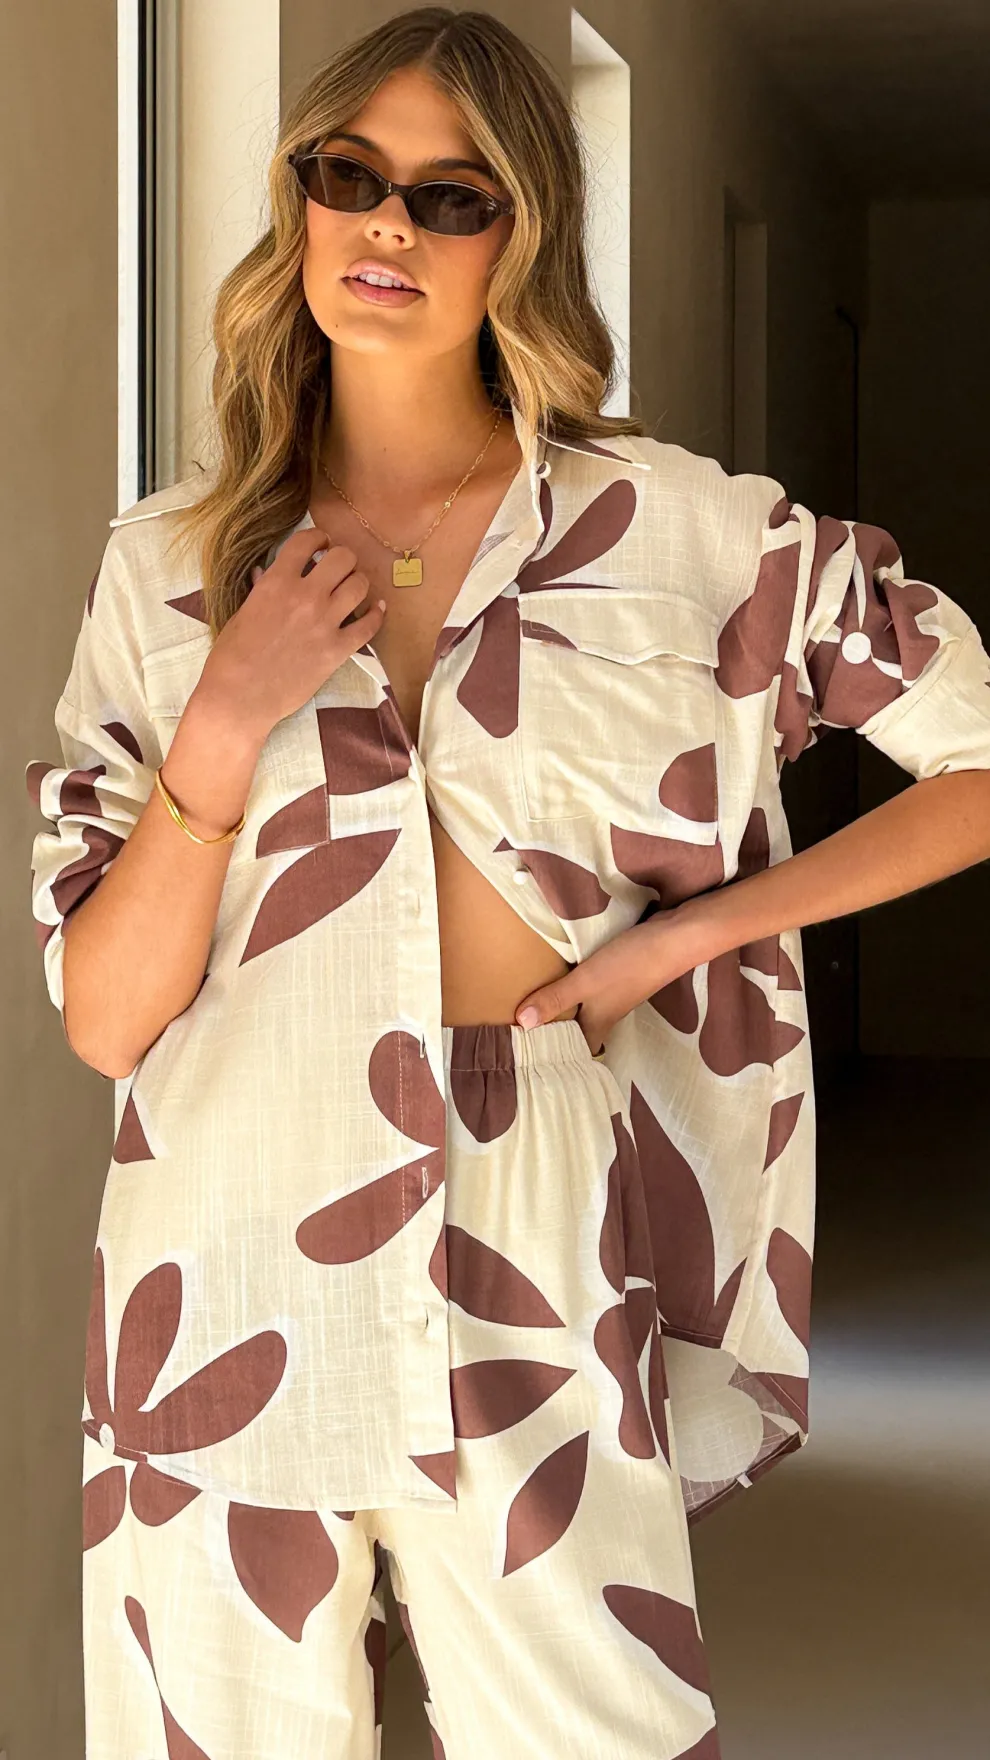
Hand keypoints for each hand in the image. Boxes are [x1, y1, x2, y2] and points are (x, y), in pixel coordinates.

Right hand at [196, 531, 385, 740]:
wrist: (241, 696)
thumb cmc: (232, 656)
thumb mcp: (242, 613)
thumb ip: (261, 590)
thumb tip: (264, 574)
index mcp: (277, 582)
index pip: (306, 542)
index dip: (318, 537)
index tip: (322, 543)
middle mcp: (305, 597)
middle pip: (343, 558)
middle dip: (343, 558)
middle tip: (340, 567)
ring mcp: (324, 623)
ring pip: (360, 586)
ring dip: (359, 582)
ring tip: (353, 588)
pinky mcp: (337, 650)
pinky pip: (369, 626)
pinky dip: (377, 615)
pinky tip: (377, 609)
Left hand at [514, 912, 702, 1054]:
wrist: (674, 939)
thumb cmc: (630, 965)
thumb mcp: (587, 982)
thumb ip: (556, 999)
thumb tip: (521, 1023)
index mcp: (598, 1024)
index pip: (575, 1052)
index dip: (555, 1057)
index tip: (528, 1056)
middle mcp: (606, 1014)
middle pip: (576, 1029)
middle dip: (554, 1029)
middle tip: (520, 1027)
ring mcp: (614, 994)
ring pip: (582, 1007)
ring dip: (562, 1006)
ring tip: (530, 1000)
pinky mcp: (618, 974)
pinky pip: (590, 987)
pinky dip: (573, 985)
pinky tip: (558, 973)